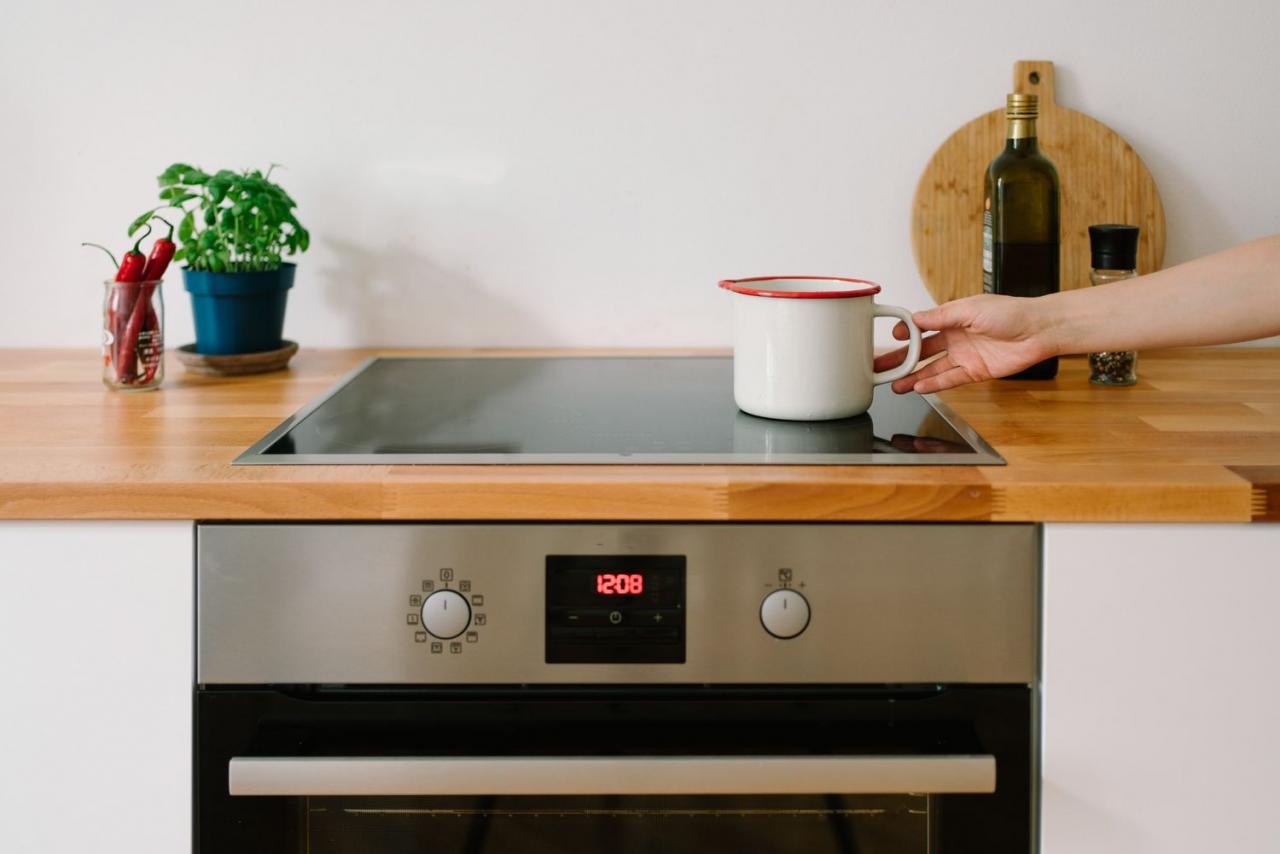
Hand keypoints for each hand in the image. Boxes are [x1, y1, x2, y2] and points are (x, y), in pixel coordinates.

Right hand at [873, 294, 1057, 392]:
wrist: (1038, 330)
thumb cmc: (1011, 312)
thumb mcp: (970, 308)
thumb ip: (941, 315)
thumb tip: (915, 318)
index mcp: (953, 318)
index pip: (922, 326)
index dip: (906, 332)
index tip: (892, 337)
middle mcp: (956, 337)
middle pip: (922, 350)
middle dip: (901, 358)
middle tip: (882, 366)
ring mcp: (964, 355)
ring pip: (932, 368)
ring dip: (913, 376)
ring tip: (895, 384)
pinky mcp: (975, 371)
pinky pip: (949, 379)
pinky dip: (934, 383)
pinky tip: (918, 387)